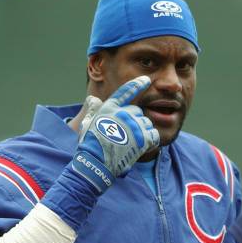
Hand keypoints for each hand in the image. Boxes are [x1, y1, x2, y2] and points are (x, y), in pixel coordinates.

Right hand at [72, 76, 158, 192]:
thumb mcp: (88, 123)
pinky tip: (144, 146)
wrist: (96, 163)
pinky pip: (154, 135)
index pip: (126, 92)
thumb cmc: (90, 145)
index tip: (146, 80)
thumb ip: (93, 110)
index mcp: (110, 108)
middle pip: (138, 112)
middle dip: (135, 122)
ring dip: (143, 132)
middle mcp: (124, 114)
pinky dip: (151, 140)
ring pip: (147, 123)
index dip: (137, 85)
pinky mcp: (142, 139)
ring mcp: (134, 126)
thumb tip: (93, 99)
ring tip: (132, 143)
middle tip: (126, 136)